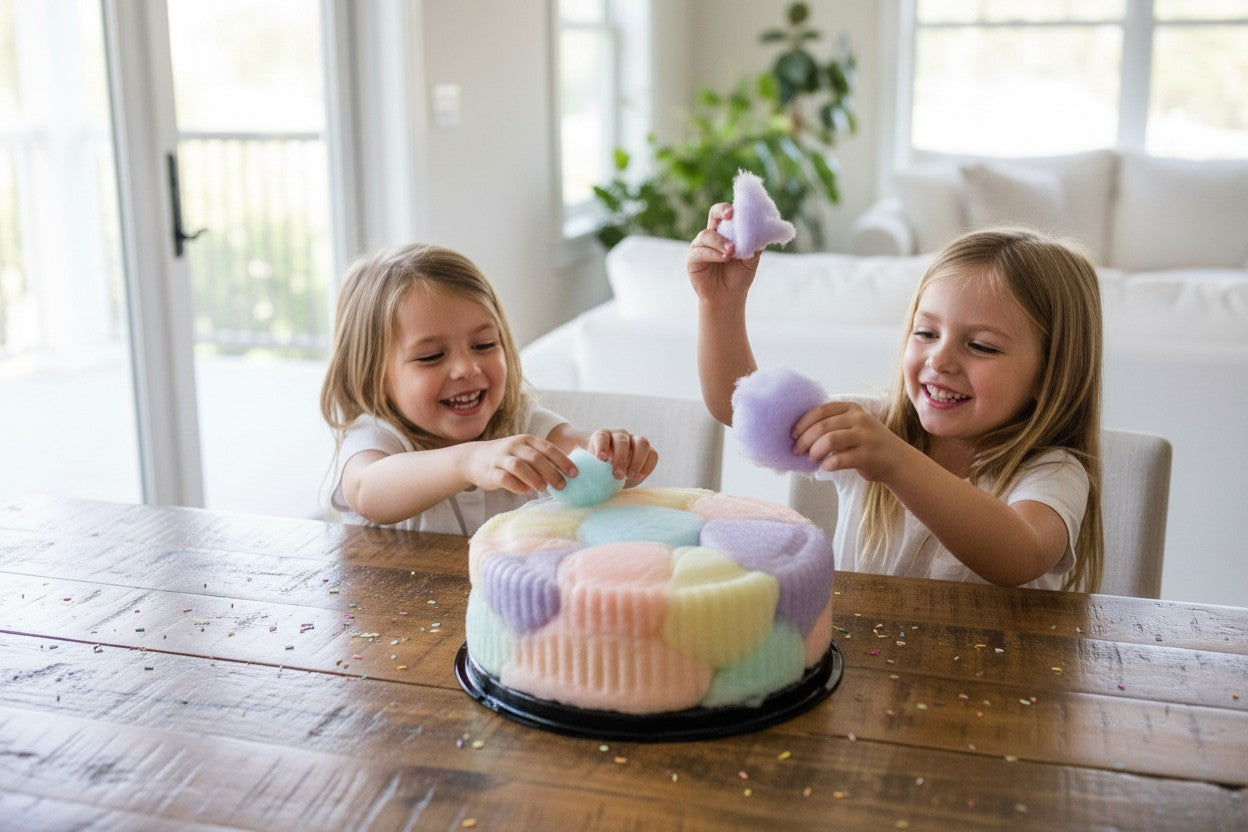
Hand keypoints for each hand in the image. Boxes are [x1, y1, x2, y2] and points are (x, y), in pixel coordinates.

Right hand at [465, 434, 576, 494]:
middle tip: (562, 486)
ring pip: (519, 466)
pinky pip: (504, 478)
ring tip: (543, 489)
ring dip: (534, 478)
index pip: (548, 449)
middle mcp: (514, 446)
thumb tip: (567, 474)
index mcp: (526, 440)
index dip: (563, 461)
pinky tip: (525, 492)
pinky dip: (516, 485)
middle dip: (551, 472)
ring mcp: (501, 458)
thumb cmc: (508, 458)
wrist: (474, 458)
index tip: (575, 474)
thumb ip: (542, 460)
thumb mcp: (524, 452)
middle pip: (535, 458)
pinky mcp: (490, 472)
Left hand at [587, 428, 657, 486]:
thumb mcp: (590, 469)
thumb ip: (588, 470)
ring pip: (642, 443)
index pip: (602, 437)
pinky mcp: (647, 451)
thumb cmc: (596, 470)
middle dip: (621, 458)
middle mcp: (619, 435)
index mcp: (602, 436)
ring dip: (637, 460)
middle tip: (617, 475)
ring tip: (631, 476)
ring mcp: (635, 441)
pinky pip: (653, 454)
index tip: (601, 459)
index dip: (602, 446)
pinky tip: (639, 476)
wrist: (609, 470)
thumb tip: (583, 478)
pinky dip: (648, 465)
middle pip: (622, 441)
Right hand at [687, 203, 761, 306]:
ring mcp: (700, 246)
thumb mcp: (751, 259)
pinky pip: (700, 252)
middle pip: (713, 214)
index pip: (727, 213)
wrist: (728, 297)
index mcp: (726, 231)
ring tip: (732, 251)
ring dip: (720, 241)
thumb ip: (755, 245)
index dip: (731, 208)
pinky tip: (724, 257)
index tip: (738, 210)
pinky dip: (713, 253)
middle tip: (731, 216)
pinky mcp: (692, 260)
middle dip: (721, 211)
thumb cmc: (739, 275)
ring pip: (706, 235)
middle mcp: (712, 235)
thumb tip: (763, 231)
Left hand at [790, 401, 908, 482]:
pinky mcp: (868, 455)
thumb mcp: (852, 425)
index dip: (803, 422)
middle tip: (797, 451)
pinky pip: (840, 459)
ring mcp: (866, 436)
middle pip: (822, 426)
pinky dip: (828, 464)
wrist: (898, 460)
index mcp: (851, 408)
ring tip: (812, 458)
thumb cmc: (866, 444)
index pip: (820, 410)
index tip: (792, 435)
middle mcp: (859, 419)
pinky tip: (826, 467)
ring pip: (830, 440)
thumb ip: (832, 424)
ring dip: (815, 450)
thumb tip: (799, 434)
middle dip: (804, 439)